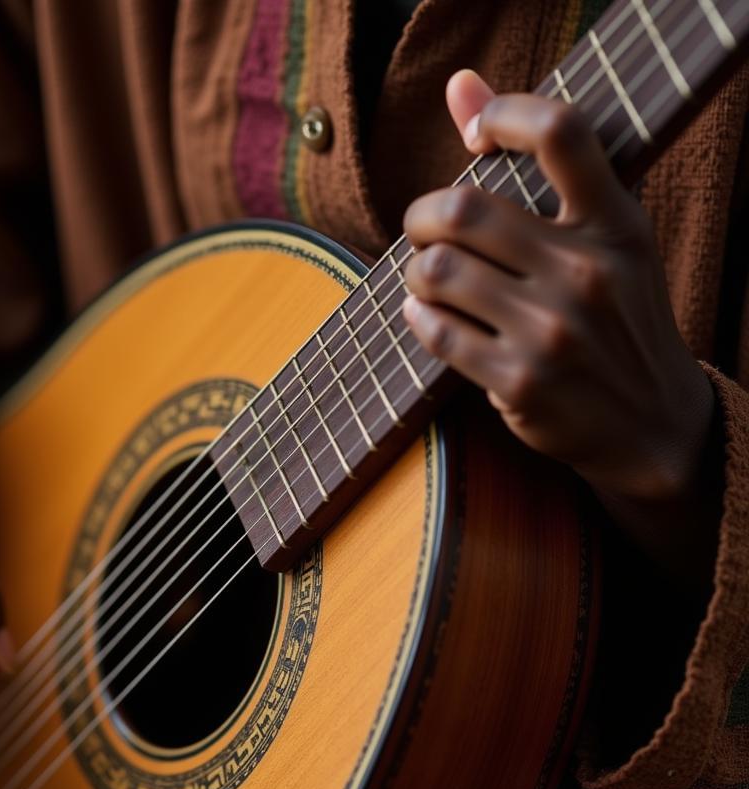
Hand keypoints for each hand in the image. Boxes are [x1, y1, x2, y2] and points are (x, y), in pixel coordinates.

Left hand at [401, 70, 714, 503]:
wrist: (652, 422)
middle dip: (421, 216)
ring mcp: (553, 332)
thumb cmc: (617, 318)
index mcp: (616, 224)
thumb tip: (460, 87)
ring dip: (416, 271)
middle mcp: (587, 273)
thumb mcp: (606, 239)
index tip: (476, 136)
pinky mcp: (520, 382)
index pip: (561, 132)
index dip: (502, 114)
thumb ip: (539, 166)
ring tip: (428, 278)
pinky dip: (418, 317)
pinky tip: (427, 314)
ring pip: (438, 271)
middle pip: (464, 208)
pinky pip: (437, 332)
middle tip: (424, 231)